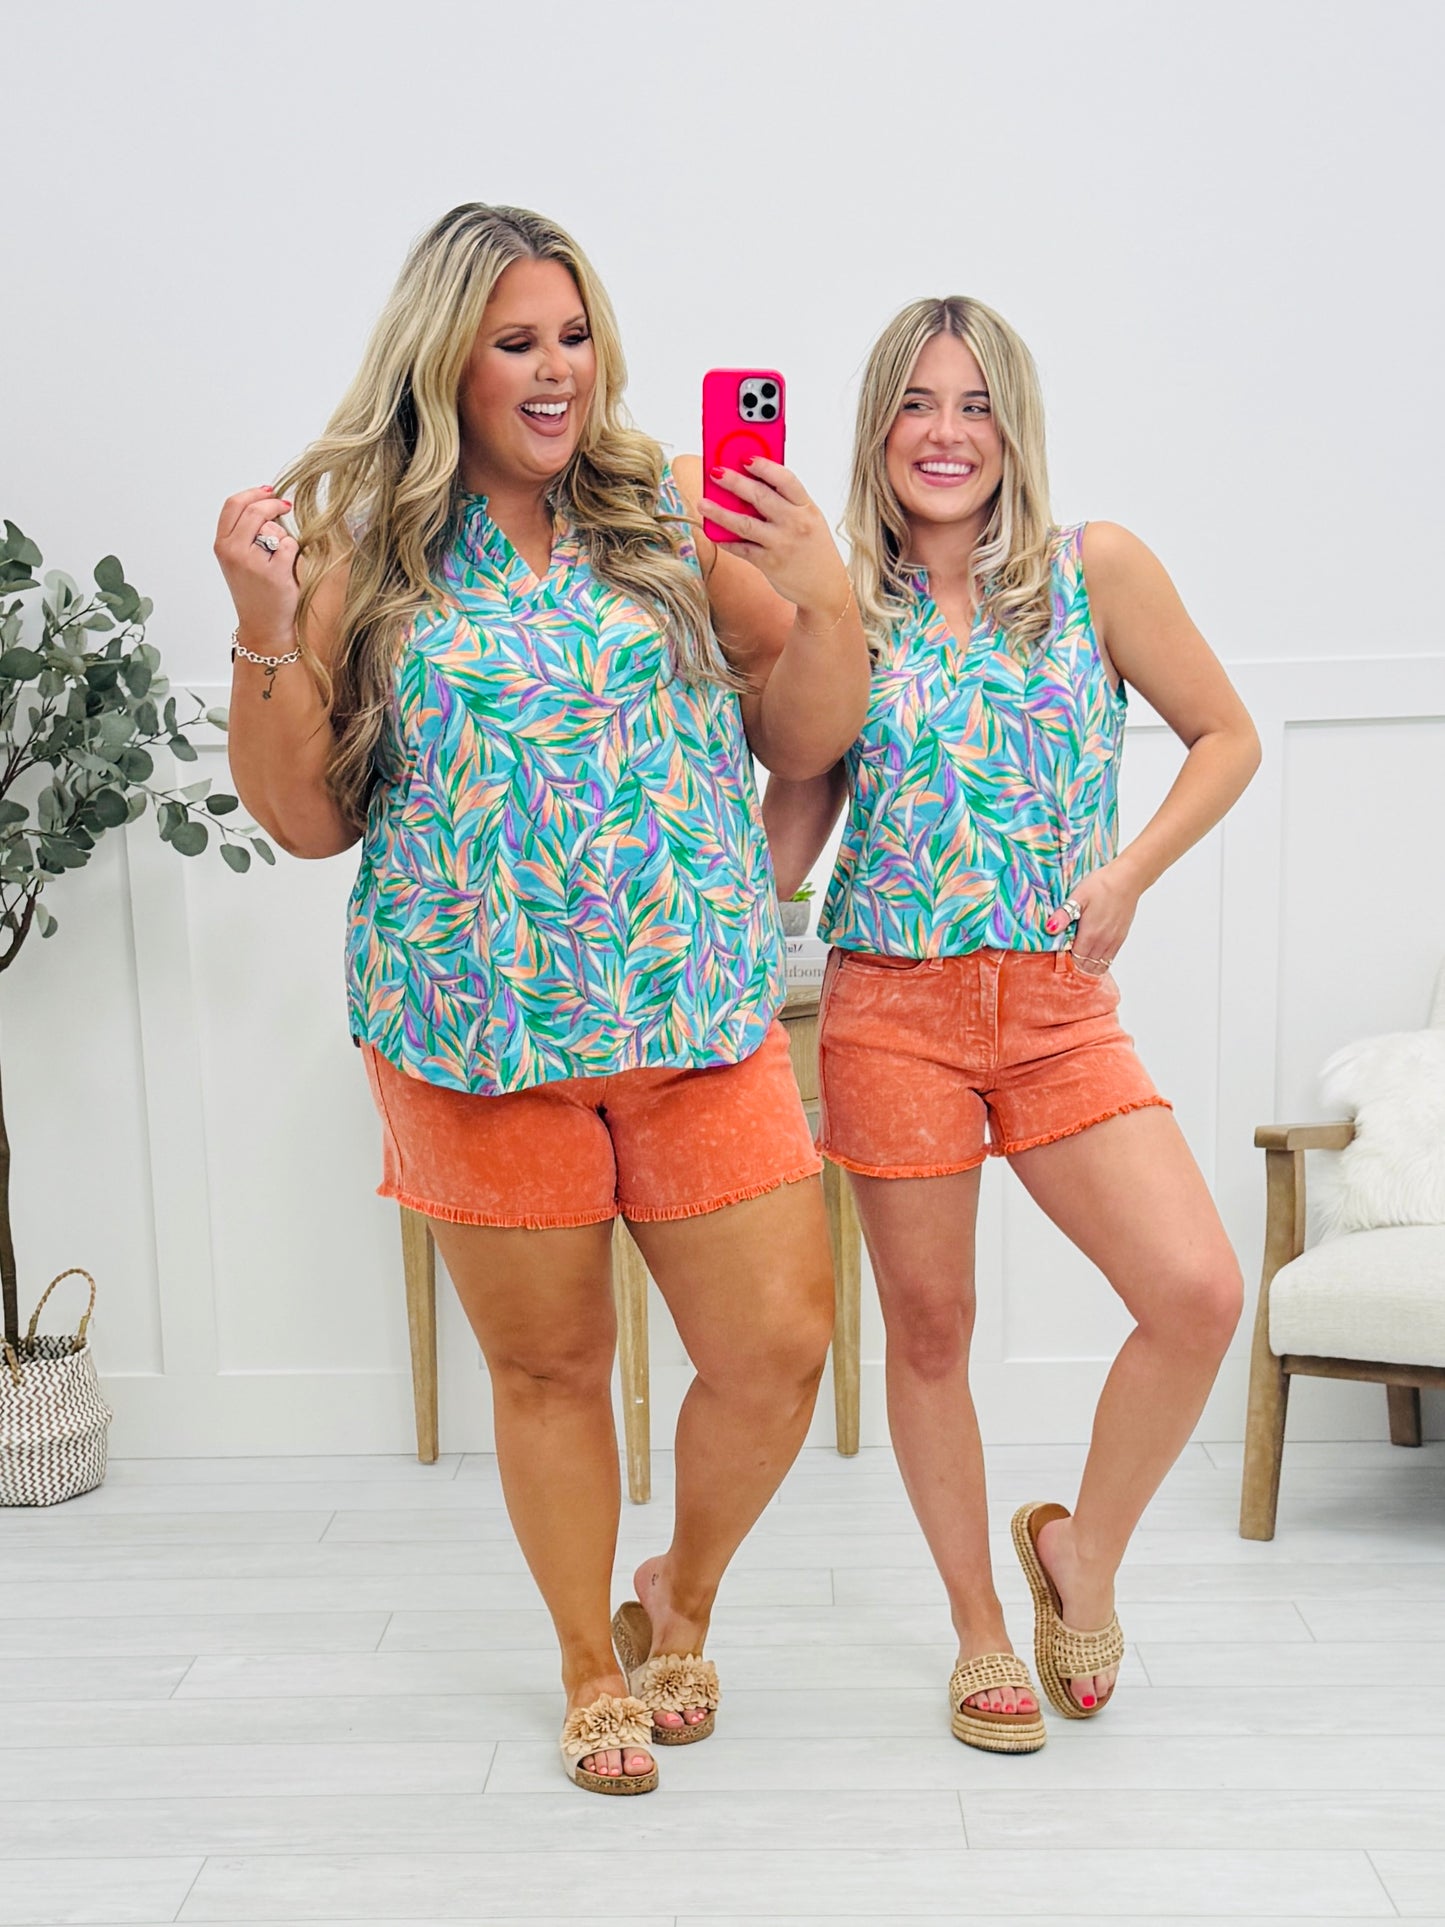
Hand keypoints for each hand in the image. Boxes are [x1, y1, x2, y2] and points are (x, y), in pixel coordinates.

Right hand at [214, 487, 300, 646]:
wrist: (263, 624)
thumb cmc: (254, 590)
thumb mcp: (238, 558)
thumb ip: (244, 531)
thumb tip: (266, 502)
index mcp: (221, 545)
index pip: (233, 505)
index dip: (253, 493)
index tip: (269, 491)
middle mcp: (232, 551)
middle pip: (254, 511)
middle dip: (274, 504)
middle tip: (287, 506)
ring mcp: (251, 562)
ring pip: (273, 528)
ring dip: (282, 536)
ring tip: (279, 557)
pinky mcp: (274, 572)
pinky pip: (290, 545)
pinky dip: (293, 552)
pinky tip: (287, 568)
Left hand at [701, 457, 849, 624]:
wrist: (827, 589)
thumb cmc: (815, 549)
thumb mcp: (810, 519)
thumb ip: (786, 502)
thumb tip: (752, 483)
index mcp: (807, 507)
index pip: (785, 479)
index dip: (764, 466)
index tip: (745, 457)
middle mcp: (795, 523)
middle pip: (760, 496)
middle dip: (734, 482)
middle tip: (715, 472)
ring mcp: (781, 544)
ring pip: (744, 523)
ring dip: (720, 512)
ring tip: (703, 503)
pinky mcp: (769, 564)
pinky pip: (741, 549)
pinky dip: (726, 541)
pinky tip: (713, 533)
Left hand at [1044, 858, 1142, 971]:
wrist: (1128, 879)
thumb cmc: (1102, 885)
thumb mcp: (1078, 897)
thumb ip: (1063, 915)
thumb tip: (1049, 929)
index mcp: (1090, 934)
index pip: (1075, 960)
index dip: (1065, 961)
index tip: (1058, 954)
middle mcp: (1103, 942)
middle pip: (1086, 966)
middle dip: (1074, 965)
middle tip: (1066, 956)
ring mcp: (1113, 941)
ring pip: (1099, 966)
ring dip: (1087, 965)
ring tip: (1078, 956)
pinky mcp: (1121, 938)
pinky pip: (1109, 959)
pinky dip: (1099, 961)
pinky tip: (1092, 953)